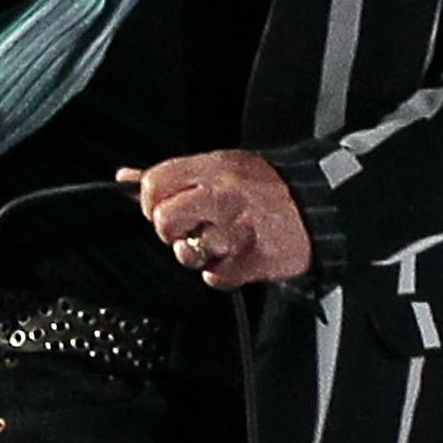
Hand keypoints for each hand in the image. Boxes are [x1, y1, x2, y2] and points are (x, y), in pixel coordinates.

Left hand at [118, 149, 312, 288]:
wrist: (317, 208)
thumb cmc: (266, 188)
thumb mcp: (219, 165)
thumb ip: (173, 173)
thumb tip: (125, 177)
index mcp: (213, 169)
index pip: (154, 184)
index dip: (149, 201)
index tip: (160, 207)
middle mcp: (222, 197)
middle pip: (164, 220)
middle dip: (168, 231)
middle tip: (184, 230)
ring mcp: (236, 230)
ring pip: (187, 253)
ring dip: (196, 254)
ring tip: (214, 243)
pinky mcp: (250, 260)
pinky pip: (214, 277)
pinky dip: (219, 272)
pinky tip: (233, 256)